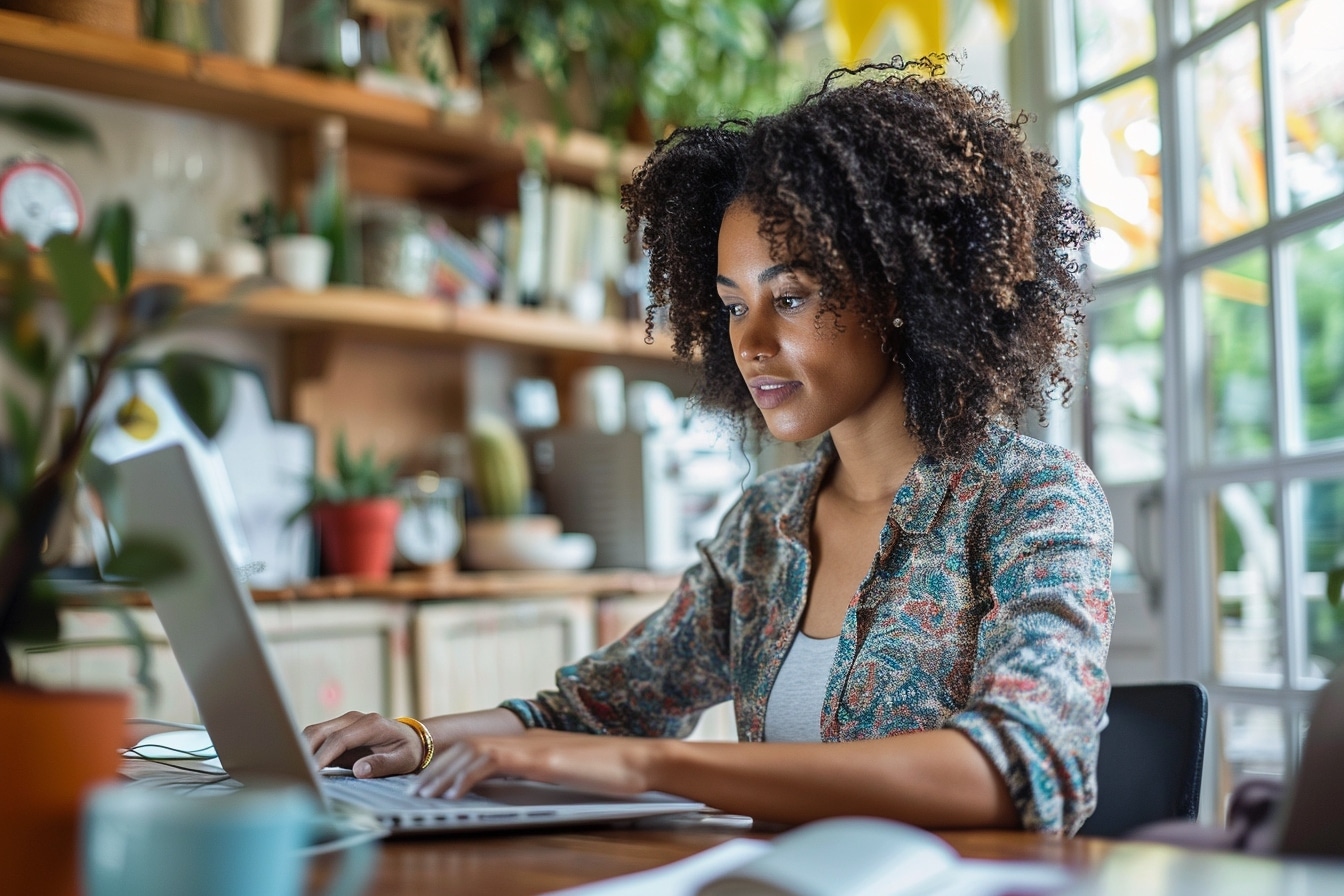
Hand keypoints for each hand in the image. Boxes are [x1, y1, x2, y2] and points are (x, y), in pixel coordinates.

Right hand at [304, 711, 421, 777]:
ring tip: (295, 771)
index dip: (322, 757)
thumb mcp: (404, 760)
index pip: (338, 739)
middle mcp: (353, 719)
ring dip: (301, 750)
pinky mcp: (337, 731)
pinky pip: (316, 738)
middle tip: (296, 774)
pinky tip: (302, 766)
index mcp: (370, 724)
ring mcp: (343, 723)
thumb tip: (360, 770)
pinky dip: (306, 751)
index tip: (311, 774)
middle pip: (319, 731)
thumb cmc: (408, 750)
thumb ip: (383, 764)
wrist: (411, 739)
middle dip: (304, 752)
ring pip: (313, 732)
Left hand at [411, 729, 663, 799]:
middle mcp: (528, 739)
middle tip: (416, 792)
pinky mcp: (540, 758)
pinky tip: (454, 795)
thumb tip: (523, 787)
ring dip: (443, 774)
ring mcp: (533, 746)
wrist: (643, 761)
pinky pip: (492, 763)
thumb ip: (545, 774)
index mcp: (533, 743)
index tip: (431, 783)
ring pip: (472, 752)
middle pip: (468, 746)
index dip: (451, 763)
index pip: (481, 747)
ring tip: (425, 796)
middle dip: (437, 770)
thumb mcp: (570, 774)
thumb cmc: (616, 772)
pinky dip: (467, 777)